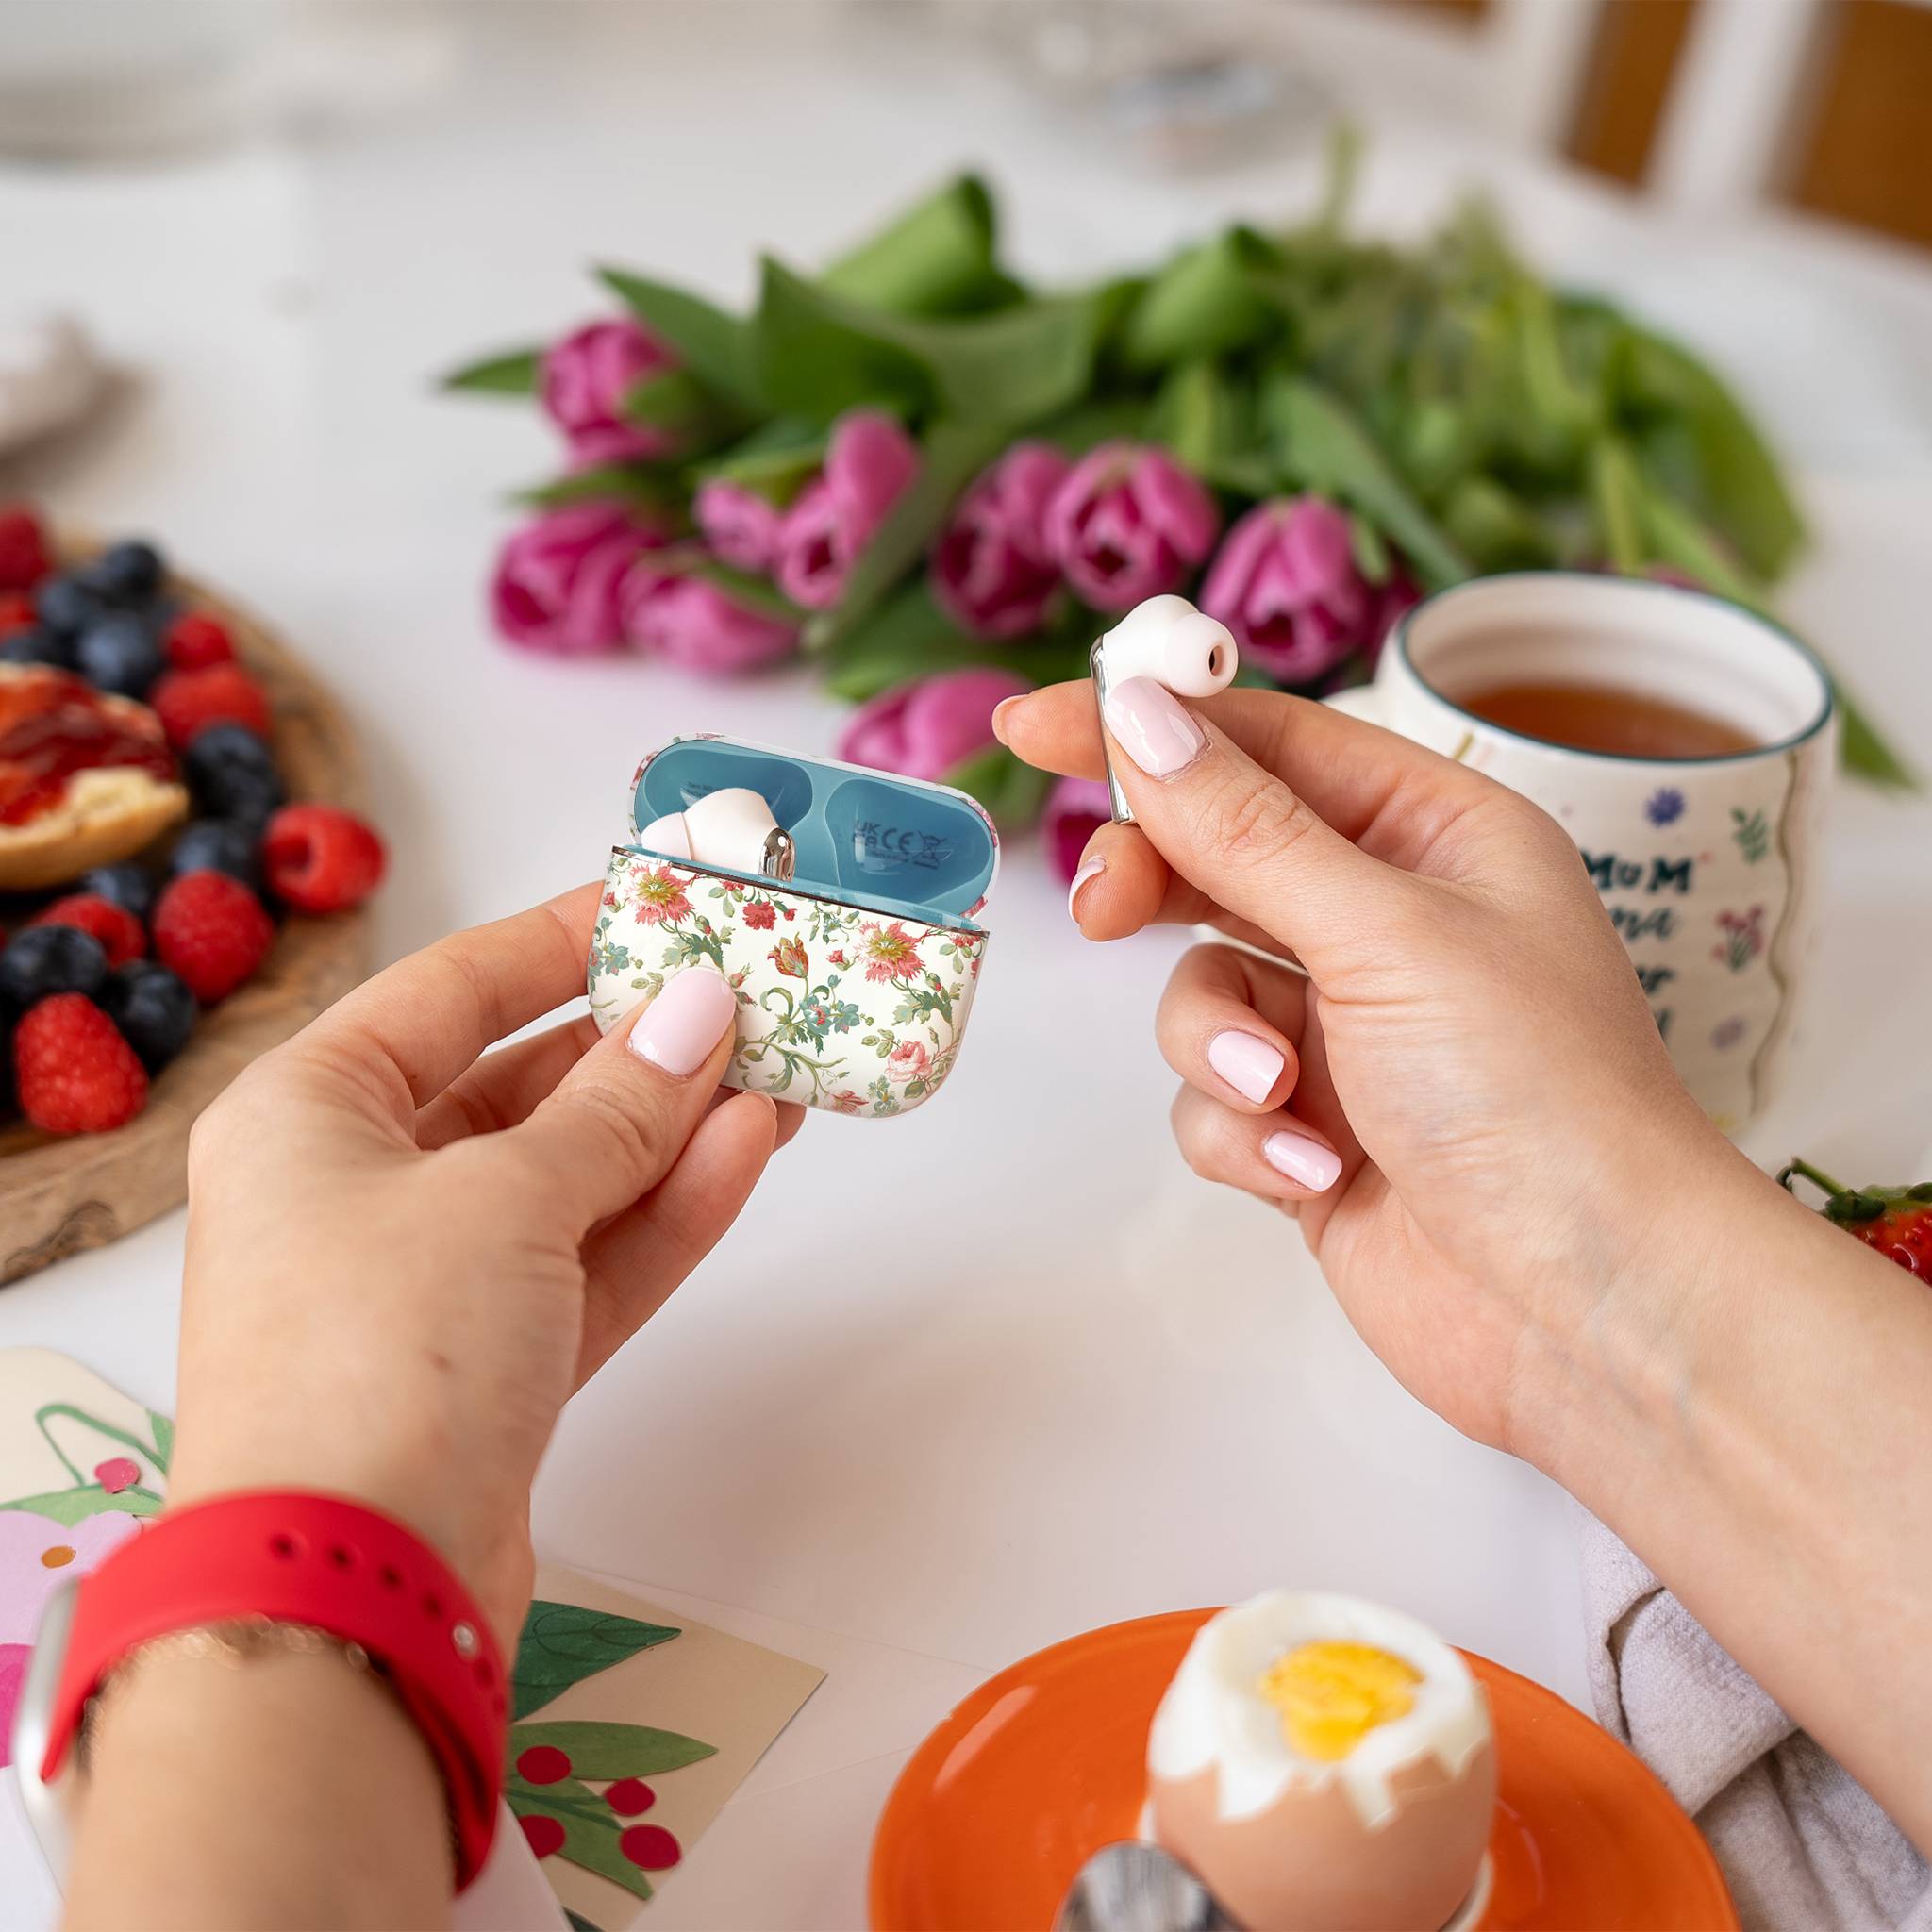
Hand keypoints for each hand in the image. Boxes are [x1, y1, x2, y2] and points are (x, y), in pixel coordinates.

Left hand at [165, 882, 798, 1645]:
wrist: (351, 1594)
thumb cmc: (384, 1353)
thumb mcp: (507, 1195)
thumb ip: (618, 1102)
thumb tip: (701, 1007)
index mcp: (308, 1113)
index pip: (453, 988)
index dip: (564, 938)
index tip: (662, 901)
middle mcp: (355, 1190)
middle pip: (520, 1086)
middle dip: (640, 1045)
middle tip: (751, 994)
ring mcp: (427, 1285)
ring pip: (571, 1178)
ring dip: (673, 1127)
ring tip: (782, 1067)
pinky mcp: (490, 1367)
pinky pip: (588, 1261)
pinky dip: (664, 1211)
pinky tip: (748, 1149)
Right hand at [996, 677, 1744, 1454]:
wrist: (1589, 1311)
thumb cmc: (1534, 1094)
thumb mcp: (1385, 933)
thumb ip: (1245, 829)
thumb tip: (1140, 712)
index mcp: (1438, 837)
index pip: (1267, 745)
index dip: (1150, 726)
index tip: (1034, 724)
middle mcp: (1392, 922)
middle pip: (1216, 858)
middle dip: (1157, 889)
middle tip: (1100, 907)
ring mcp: (1348, 1031)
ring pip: (1200, 990)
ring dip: (1221, 1045)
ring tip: (1283, 1096)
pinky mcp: (1313, 1130)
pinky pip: (1215, 1098)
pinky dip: (1248, 1134)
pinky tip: (1317, 1175)